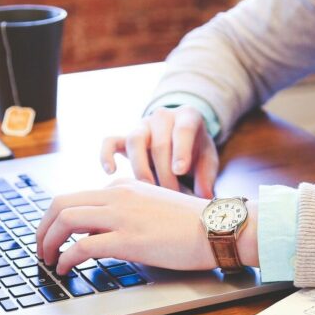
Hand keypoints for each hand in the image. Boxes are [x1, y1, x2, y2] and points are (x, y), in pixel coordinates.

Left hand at [36, 180, 257, 275]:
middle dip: (43, 228)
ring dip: (48, 241)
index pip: (77, 197)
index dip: (58, 220)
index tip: (54, 236)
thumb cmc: (193, 224)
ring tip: (47, 260)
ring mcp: (121, 216)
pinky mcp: (128, 239)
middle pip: (61, 203)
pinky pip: (82, 246)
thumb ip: (129, 212)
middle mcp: (117, 196)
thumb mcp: (154, 207)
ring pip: (65, 220)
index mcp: (124, 187)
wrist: (218, 227)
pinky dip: (66, 258)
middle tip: (40, 248)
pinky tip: (65, 269)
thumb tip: (106, 232)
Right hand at [100, 105, 218, 198]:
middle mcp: (163, 117)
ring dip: (141, 168)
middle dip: (165, 172)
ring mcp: (142, 126)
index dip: (181, 150)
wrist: (180, 138)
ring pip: (134, 141)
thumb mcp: (208, 160)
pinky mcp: (125, 137)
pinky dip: (107, 155)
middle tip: (171, 195)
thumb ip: (207, 176)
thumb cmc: (196, 151)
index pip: (183, 130)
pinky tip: (111, 172)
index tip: (180, 170)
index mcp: (187, 117)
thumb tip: (204, 197)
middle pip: (159, 143)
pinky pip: (110, 142)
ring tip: (148, 190)